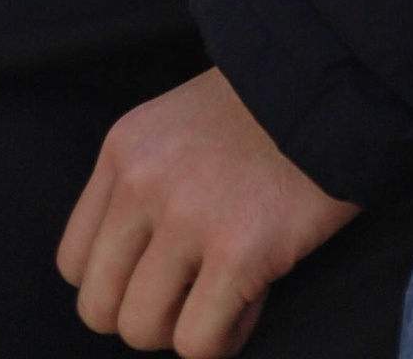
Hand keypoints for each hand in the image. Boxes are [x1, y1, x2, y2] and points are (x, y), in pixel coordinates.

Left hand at [58, 68, 357, 355]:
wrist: (338, 79)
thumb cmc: (266, 108)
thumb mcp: (179, 126)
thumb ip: (146, 185)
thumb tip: (136, 270)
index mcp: (124, 150)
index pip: (74, 263)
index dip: (120, 282)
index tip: (163, 272)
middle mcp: (142, 183)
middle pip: (99, 306)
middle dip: (148, 314)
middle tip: (195, 292)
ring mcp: (188, 217)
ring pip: (142, 330)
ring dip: (184, 328)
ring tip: (227, 296)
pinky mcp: (238, 250)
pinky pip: (198, 341)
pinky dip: (225, 337)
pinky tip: (255, 299)